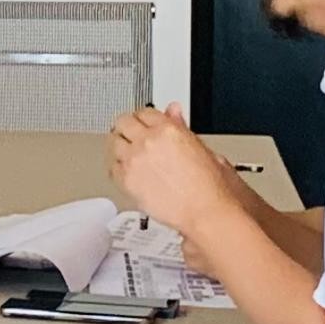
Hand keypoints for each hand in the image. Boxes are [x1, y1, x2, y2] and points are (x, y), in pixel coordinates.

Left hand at [106, 104, 239, 236]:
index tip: (145, 123)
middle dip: (128, 127)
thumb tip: (173, 112)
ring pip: (113, 143)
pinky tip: (127, 172)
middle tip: (132, 135)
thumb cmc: (212, 187)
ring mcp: (134, 161)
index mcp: (169, 130)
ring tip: (128, 153)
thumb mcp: (204, 148)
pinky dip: (117, 168)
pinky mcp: (126, 181)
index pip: (145, 112)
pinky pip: (112, 168)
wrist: (206, 212)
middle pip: (123, 122)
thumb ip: (182, 128)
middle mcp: (148, 142)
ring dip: (120, 145)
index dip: (145, 118)